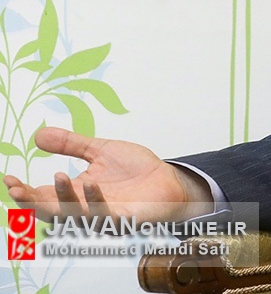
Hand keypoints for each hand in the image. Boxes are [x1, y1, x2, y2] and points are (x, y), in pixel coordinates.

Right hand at [3, 127, 212, 222]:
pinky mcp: (124, 220)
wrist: (170, 180)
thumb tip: (39, 135)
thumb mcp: (100, 150)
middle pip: (51, 213)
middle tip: (19, 189)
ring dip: (64, 199)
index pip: (43, 197)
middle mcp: (85, 208)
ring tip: (59, 176)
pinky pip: (105, 216)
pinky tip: (91, 185)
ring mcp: (104, 216)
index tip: (9, 179)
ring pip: (75, 216)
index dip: (24, 191)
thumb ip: (71, 144)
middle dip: (33, 203)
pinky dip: (95, 202)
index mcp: (77, 193)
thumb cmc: (137, 170)